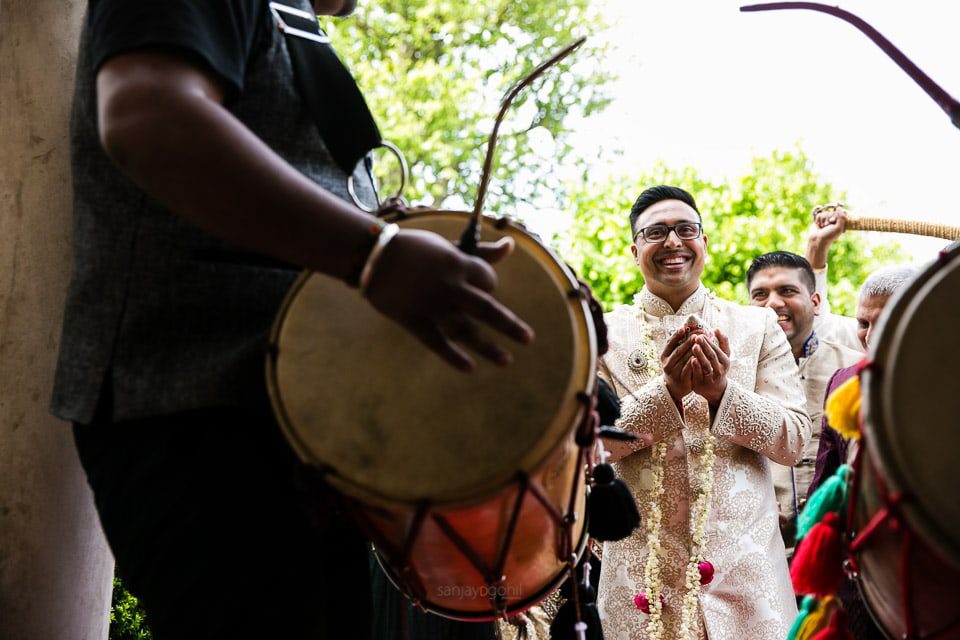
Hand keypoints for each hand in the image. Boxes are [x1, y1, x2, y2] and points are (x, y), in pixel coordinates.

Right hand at [364, 230, 533, 371]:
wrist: (372, 255)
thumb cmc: (415, 249)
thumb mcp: (449, 247)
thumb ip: (481, 251)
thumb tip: (511, 245)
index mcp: (457, 264)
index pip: (487, 280)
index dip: (489, 284)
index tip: (483, 288)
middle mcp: (448, 286)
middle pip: (485, 309)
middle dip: (509, 325)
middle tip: (528, 338)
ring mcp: (431, 305)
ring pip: (465, 330)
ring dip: (487, 347)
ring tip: (506, 361)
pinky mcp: (413, 320)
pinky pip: (436, 342)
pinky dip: (453, 356)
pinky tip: (470, 368)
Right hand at [660, 327, 697, 403]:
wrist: (674, 388)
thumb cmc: (676, 368)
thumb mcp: (672, 358)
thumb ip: (677, 346)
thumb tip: (684, 328)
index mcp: (664, 356)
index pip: (669, 344)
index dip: (676, 335)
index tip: (684, 328)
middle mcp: (667, 364)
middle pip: (678, 351)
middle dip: (688, 342)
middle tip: (696, 335)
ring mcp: (674, 372)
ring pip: (684, 360)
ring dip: (693, 352)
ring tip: (701, 344)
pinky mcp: (681, 379)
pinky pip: (689, 370)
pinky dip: (695, 363)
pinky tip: (700, 357)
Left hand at [688, 329, 730, 405]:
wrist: (716, 389)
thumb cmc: (718, 368)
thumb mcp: (723, 356)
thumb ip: (722, 343)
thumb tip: (717, 328)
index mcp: (725, 361)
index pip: (716, 350)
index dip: (709, 342)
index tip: (700, 334)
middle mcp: (720, 369)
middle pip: (712, 356)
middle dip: (704, 346)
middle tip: (697, 337)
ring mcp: (712, 377)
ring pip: (706, 365)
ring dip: (700, 355)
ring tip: (694, 347)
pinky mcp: (703, 383)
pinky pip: (699, 374)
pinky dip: (696, 367)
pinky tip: (691, 360)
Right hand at [806, 204, 847, 268]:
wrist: (817, 241)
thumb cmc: (828, 236)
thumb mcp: (838, 228)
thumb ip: (842, 217)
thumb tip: (839, 207)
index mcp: (840, 222)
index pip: (838, 212)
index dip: (834, 216)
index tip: (832, 221)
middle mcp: (833, 220)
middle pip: (830, 212)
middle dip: (827, 218)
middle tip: (826, 226)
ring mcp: (826, 220)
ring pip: (823, 213)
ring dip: (822, 220)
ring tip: (822, 227)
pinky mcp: (819, 220)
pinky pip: (818, 214)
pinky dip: (817, 218)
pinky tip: (818, 219)